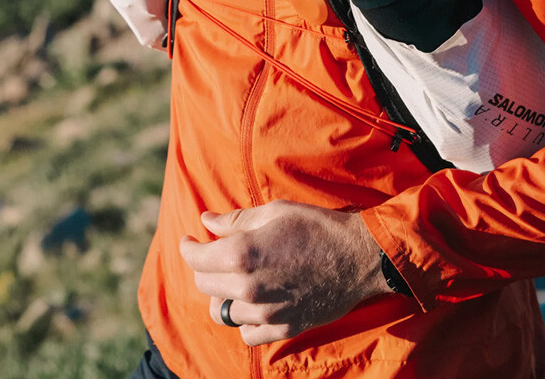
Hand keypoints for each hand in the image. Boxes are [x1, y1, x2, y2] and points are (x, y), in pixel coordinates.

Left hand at [179, 199, 391, 346]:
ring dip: (222, 294)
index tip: (189, 240)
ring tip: (233, 279)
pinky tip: (252, 302)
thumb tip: (206, 221)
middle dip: (204, 267)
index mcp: (242, 254)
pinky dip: (243, 320)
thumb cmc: (316, 226)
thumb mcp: (274, 211)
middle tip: (214, 254)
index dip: (188, 247)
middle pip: (205, 284)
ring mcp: (265, 312)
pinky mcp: (283, 328)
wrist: (357, 257)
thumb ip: (235, 220)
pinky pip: (246, 333)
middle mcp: (248, 288)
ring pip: (222, 312)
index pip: (196, 259)